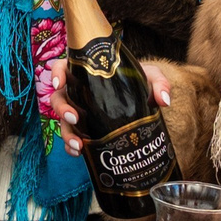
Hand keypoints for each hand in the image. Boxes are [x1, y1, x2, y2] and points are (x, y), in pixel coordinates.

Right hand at [46, 54, 170, 150]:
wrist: (142, 100)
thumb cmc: (140, 81)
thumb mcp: (150, 76)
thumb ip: (158, 82)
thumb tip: (163, 100)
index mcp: (87, 73)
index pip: (64, 67)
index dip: (57, 73)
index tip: (61, 83)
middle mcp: (78, 92)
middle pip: (58, 98)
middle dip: (61, 108)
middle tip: (74, 117)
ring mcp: (80, 112)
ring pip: (63, 122)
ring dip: (67, 133)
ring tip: (78, 144)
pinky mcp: (85, 130)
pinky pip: (72, 139)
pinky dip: (72, 147)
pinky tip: (80, 153)